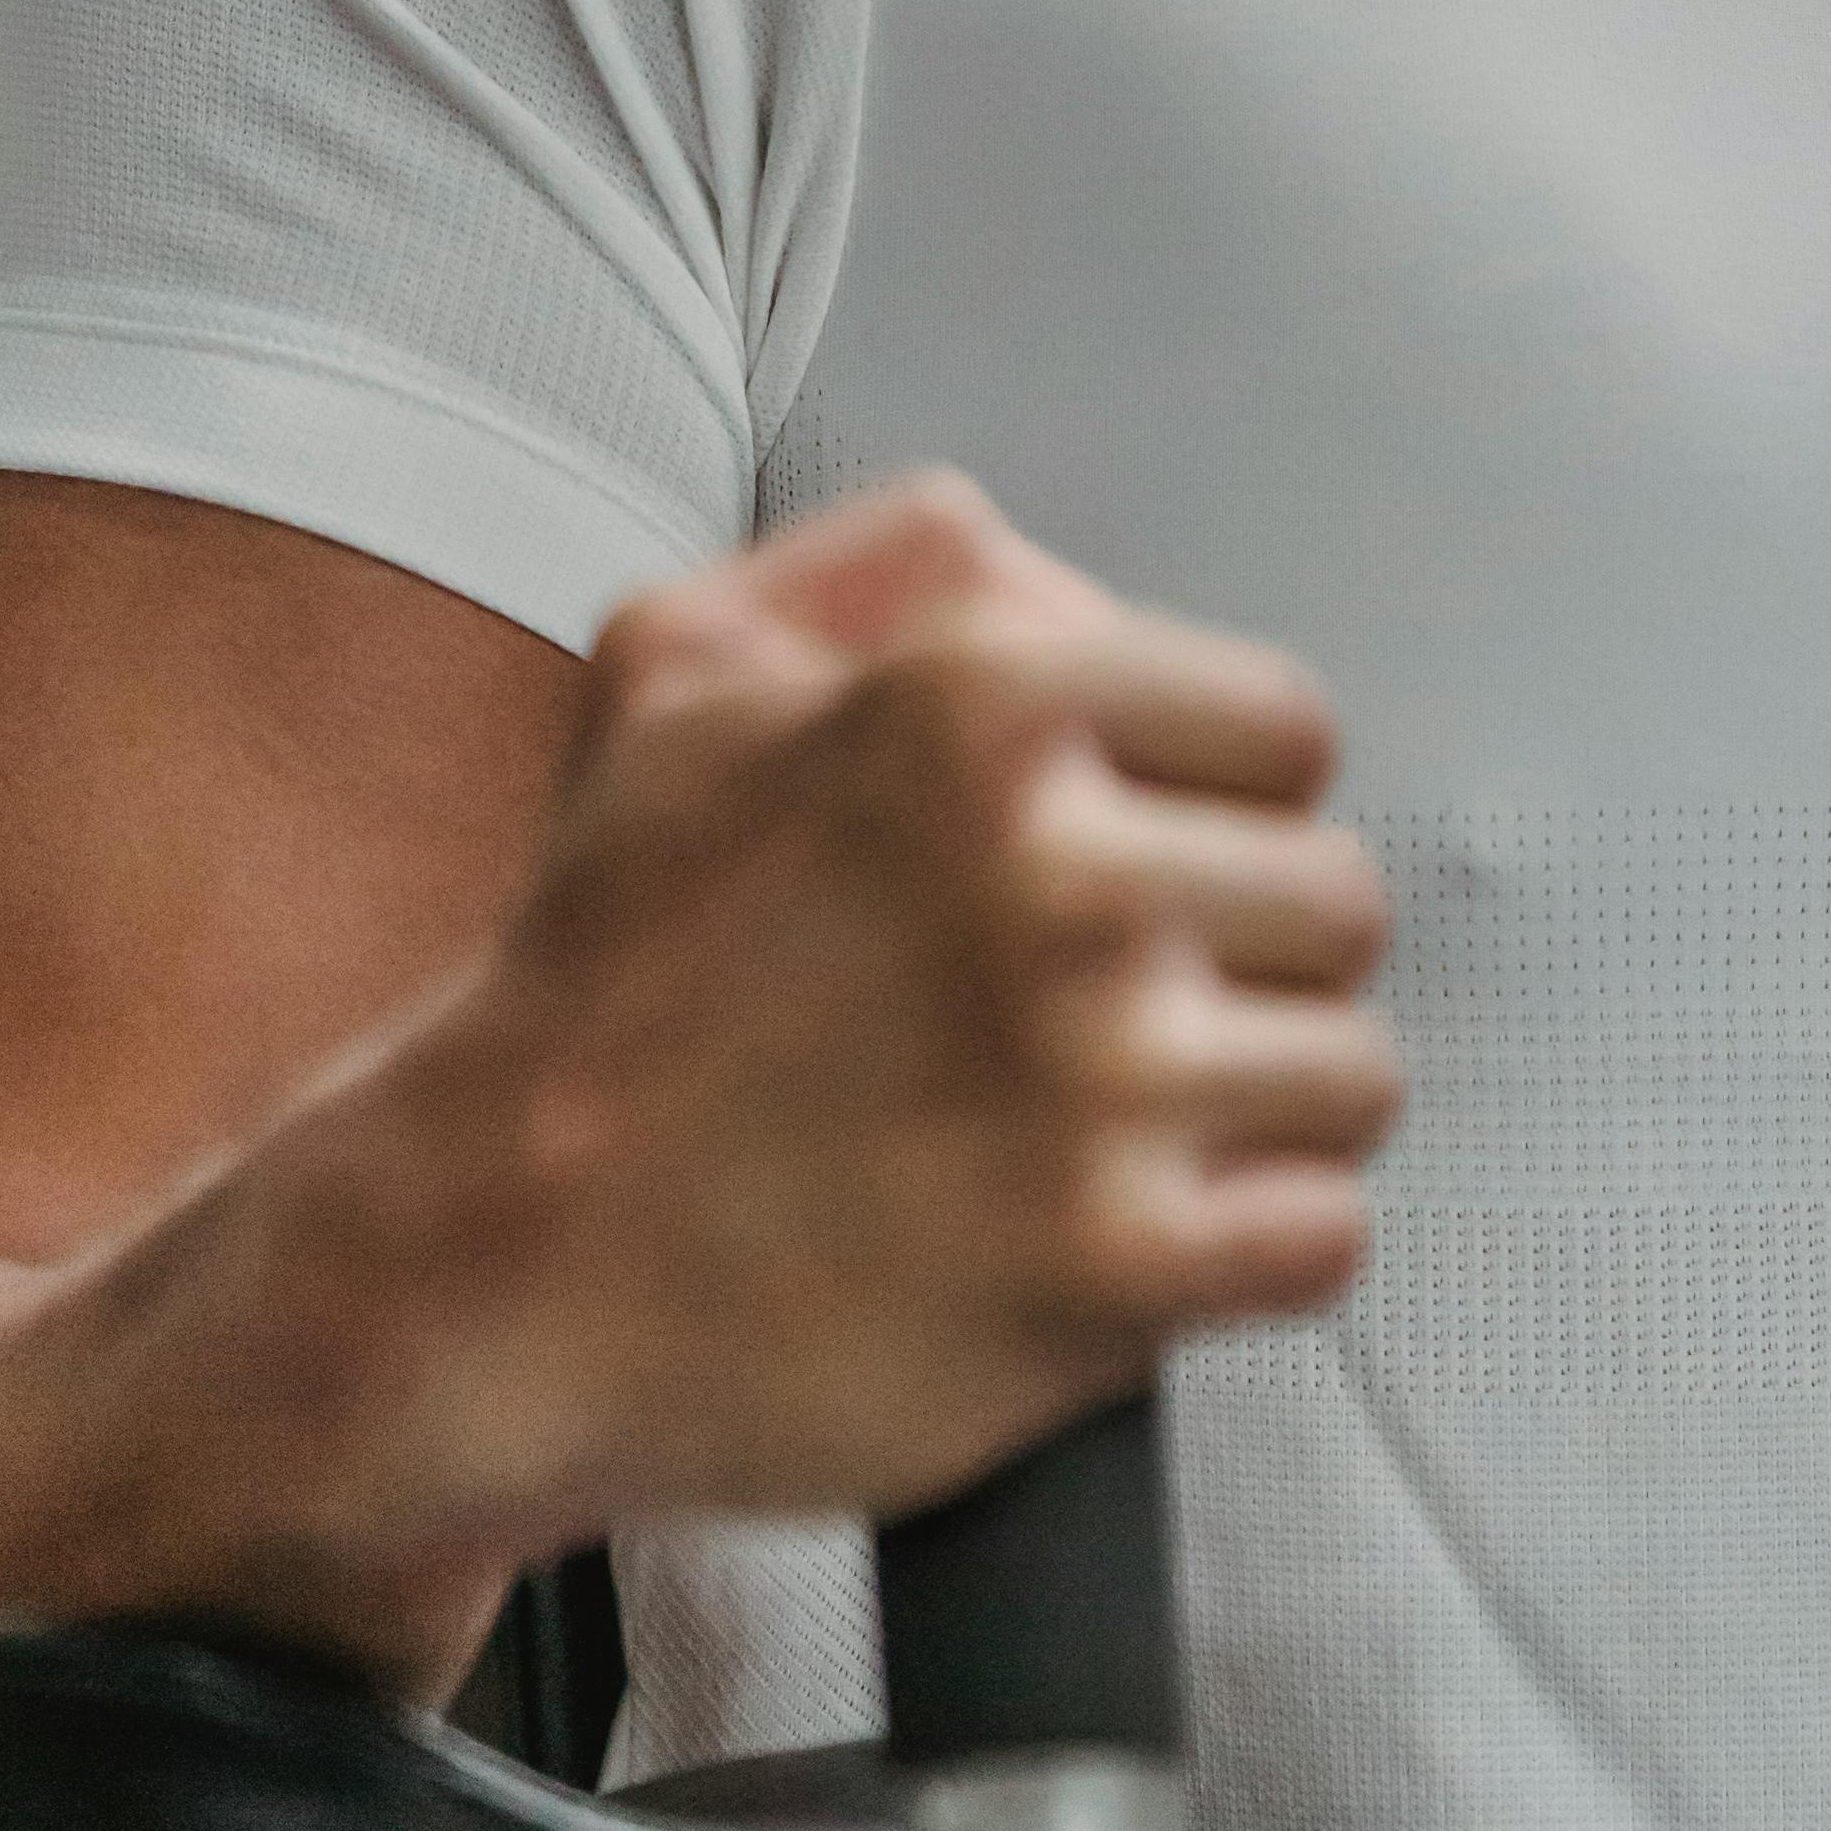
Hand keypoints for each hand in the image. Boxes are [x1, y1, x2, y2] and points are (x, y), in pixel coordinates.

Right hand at [289, 476, 1398, 1581]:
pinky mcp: (1110, 1268)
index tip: (1139, 870)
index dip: (1216, 810)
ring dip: (1254, 1114)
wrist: (478, 1266)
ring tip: (1123, 1135)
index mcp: (980, 701)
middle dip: (1238, 965)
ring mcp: (1096, 1077)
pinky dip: (1251, 1252)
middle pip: (1335, 902)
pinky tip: (1142, 1242)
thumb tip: (1067, 580)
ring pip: (1352, 1071)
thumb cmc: (592, 976)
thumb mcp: (678, 664)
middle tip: (1113, 1021)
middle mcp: (1058, 872)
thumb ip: (893, 562)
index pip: (1285, 731)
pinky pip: (1323, 1235)